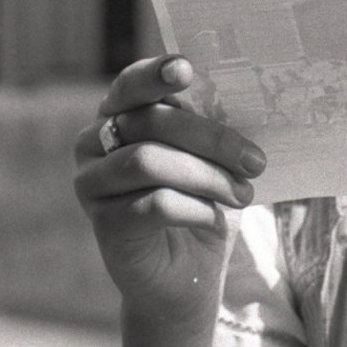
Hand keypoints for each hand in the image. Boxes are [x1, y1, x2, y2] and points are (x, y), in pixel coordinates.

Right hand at [72, 55, 266, 326]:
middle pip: (149, 122)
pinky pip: (151, 204)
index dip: (155, 74)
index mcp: (120, 116)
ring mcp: (92, 184)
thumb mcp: (212, 161)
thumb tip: (236, 98)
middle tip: (255, 161)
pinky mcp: (103, 224)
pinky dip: (194, 209)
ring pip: (148, 161)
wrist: (186, 277)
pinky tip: (215, 217)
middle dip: (211, 138)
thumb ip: (209, 128)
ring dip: (206, 176)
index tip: (185, 69)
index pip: (131, 85)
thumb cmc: (201, 205)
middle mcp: (94, 143)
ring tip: (243, 194)